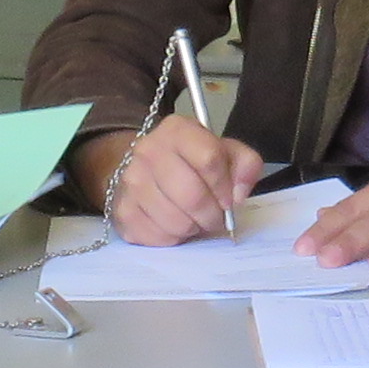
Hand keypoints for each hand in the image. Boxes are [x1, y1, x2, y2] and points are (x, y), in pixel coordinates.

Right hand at [69, 116, 267, 245]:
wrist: (142, 168)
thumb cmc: (190, 162)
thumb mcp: (224, 152)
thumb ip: (245, 165)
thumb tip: (238, 195)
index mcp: (177, 130)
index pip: (209, 159)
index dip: (225, 187)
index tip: (228, 199)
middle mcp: (148, 150)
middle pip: (192, 195)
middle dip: (211, 215)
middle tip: (214, 216)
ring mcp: (131, 181)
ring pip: (176, 221)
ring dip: (193, 227)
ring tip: (193, 218)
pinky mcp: (123, 210)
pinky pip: (158, 236)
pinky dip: (173, 237)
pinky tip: (174, 224)